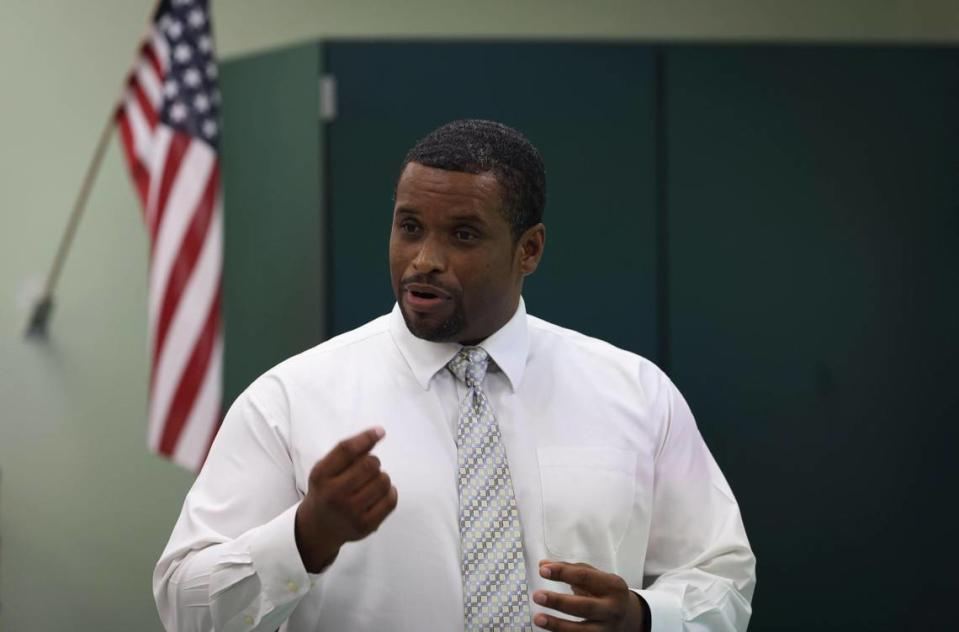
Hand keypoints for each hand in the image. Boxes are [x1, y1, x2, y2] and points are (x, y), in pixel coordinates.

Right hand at [294, 427, 397, 571]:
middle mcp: (334, 494)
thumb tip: (378, 432)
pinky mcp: (366, 525)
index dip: (366, 438)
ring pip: (383, 481)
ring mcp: (350, 512)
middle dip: (374, 462)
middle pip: (370, 464)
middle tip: (368, 468)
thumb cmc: (326, 491)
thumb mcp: (326, 470)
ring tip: (371, 483)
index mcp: (321, 476)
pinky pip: (391, 500)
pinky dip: (390, 492)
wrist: (318, 528)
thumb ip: (348, 452)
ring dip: (382, 477)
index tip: (380, 431)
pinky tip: (381, 494)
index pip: (346, 450)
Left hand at [533, 560, 647, 631]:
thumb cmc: (608, 593)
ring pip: (582, 630)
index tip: (544, 570)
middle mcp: (612, 609)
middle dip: (559, 602)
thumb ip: (570, 569)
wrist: (629, 618)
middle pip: (584, 606)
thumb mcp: (597, 577)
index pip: (585, 577)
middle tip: (538, 596)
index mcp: (613, 586)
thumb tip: (543, 565)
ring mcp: (607, 629)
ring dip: (557, 625)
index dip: (563, 573)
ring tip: (538, 618)